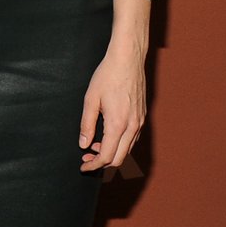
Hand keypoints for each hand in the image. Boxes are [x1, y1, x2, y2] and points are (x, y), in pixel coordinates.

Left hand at [78, 50, 144, 172]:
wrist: (128, 59)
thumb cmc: (107, 76)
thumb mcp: (90, 100)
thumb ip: (86, 124)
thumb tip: (83, 144)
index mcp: (117, 124)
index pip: (106, 156)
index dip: (93, 165)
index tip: (83, 166)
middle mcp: (132, 126)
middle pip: (119, 158)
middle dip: (101, 163)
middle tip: (86, 159)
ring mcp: (139, 122)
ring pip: (127, 149)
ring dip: (111, 153)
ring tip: (94, 147)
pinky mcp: (142, 116)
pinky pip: (132, 138)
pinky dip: (120, 144)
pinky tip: (108, 136)